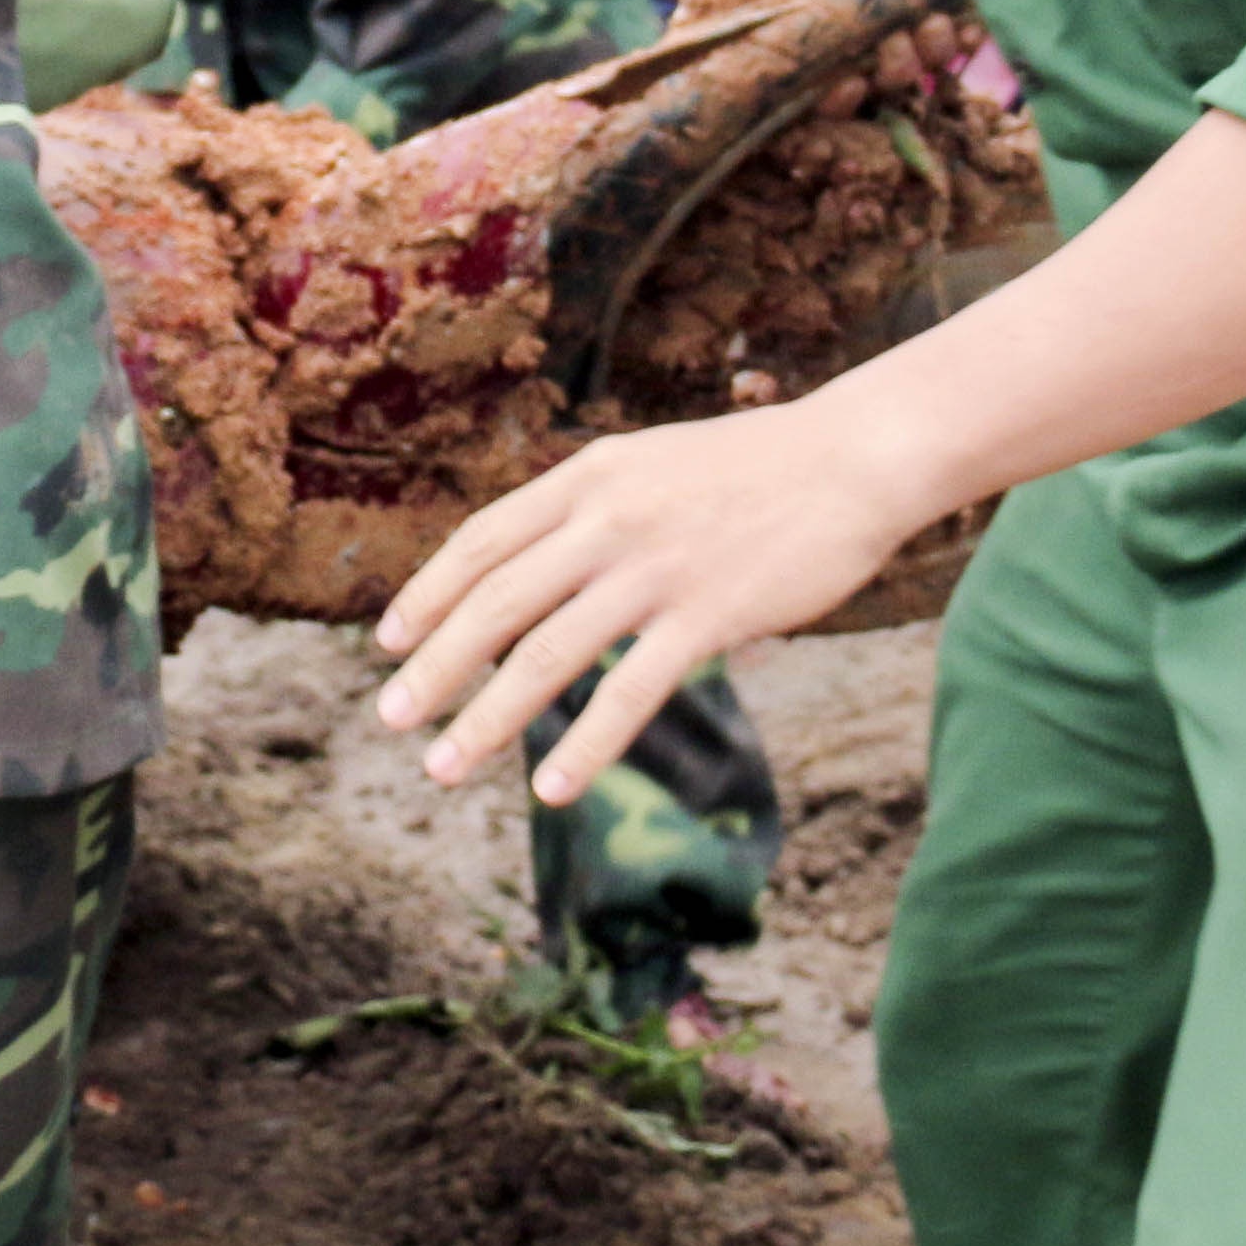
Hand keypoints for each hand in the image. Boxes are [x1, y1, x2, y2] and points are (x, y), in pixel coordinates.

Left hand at [373, 394, 943, 801]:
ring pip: (548, 653)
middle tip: (391, 719)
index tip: (389, 642)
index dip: (430, 594)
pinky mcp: (709, 614)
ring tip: (443, 767)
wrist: (856, 457)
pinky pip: (631, 691)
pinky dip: (586, 745)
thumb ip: (597, 510)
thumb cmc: (760, 467)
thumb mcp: (656, 464)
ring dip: (487, 718)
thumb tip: (547, 567)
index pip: (484, 540)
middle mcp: (609, 517)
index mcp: (590, 475)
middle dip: (435, 666)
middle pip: (497, 601)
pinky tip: (552, 788)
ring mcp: (657, 567)